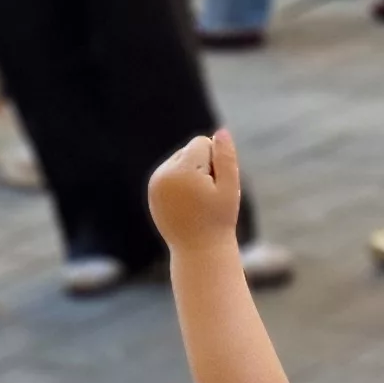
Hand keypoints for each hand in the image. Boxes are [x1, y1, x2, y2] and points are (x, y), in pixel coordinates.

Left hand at [148, 130, 244, 253]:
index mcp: (182, 171)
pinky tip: (187, 203)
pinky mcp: (152, 191)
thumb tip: (221, 131)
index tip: (214, 187)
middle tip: (206, 197)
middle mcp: (163, 174)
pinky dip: (181, 182)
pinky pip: (171, 172)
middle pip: (189, 150)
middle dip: (202, 166)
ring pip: (180, 160)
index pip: (202, 142)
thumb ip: (226, 158)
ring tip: (197, 201)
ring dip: (192, 174)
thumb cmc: (219, 220)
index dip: (216, 162)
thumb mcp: (230, 188)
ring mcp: (154, 183)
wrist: (198, 251)